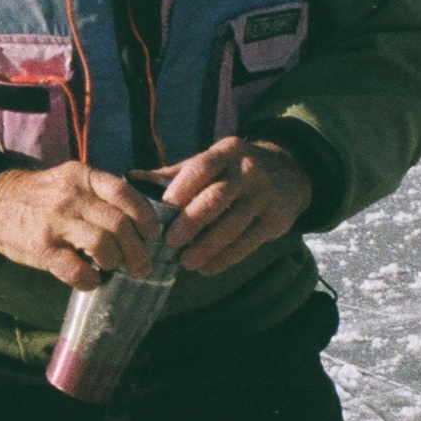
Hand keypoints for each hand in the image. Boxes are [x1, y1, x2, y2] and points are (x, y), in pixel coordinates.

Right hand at [0, 162, 166, 291]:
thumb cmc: (42, 196)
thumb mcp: (71, 180)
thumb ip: (100, 193)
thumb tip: (142, 218)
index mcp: (82, 176)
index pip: (124, 193)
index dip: (145, 215)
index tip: (153, 234)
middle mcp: (70, 197)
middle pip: (118, 223)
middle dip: (138, 250)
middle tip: (143, 265)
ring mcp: (55, 223)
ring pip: (102, 244)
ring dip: (116, 262)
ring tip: (116, 268)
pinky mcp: (42, 249)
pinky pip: (76, 270)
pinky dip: (90, 280)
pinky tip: (92, 280)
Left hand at [144, 138, 311, 277]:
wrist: (290, 172)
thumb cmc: (234, 170)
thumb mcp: (211, 162)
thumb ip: (174, 174)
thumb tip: (130, 179)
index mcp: (227, 152)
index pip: (203, 166)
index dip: (183, 186)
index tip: (164, 206)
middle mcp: (249, 171)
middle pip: (218, 197)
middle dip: (192, 222)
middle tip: (170, 242)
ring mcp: (265, 196)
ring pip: (233, 225)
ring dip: (207, 247)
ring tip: (186, 262)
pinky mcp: (276, 221)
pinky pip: (247, 243)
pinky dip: (225, 258)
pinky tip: (206, 268)